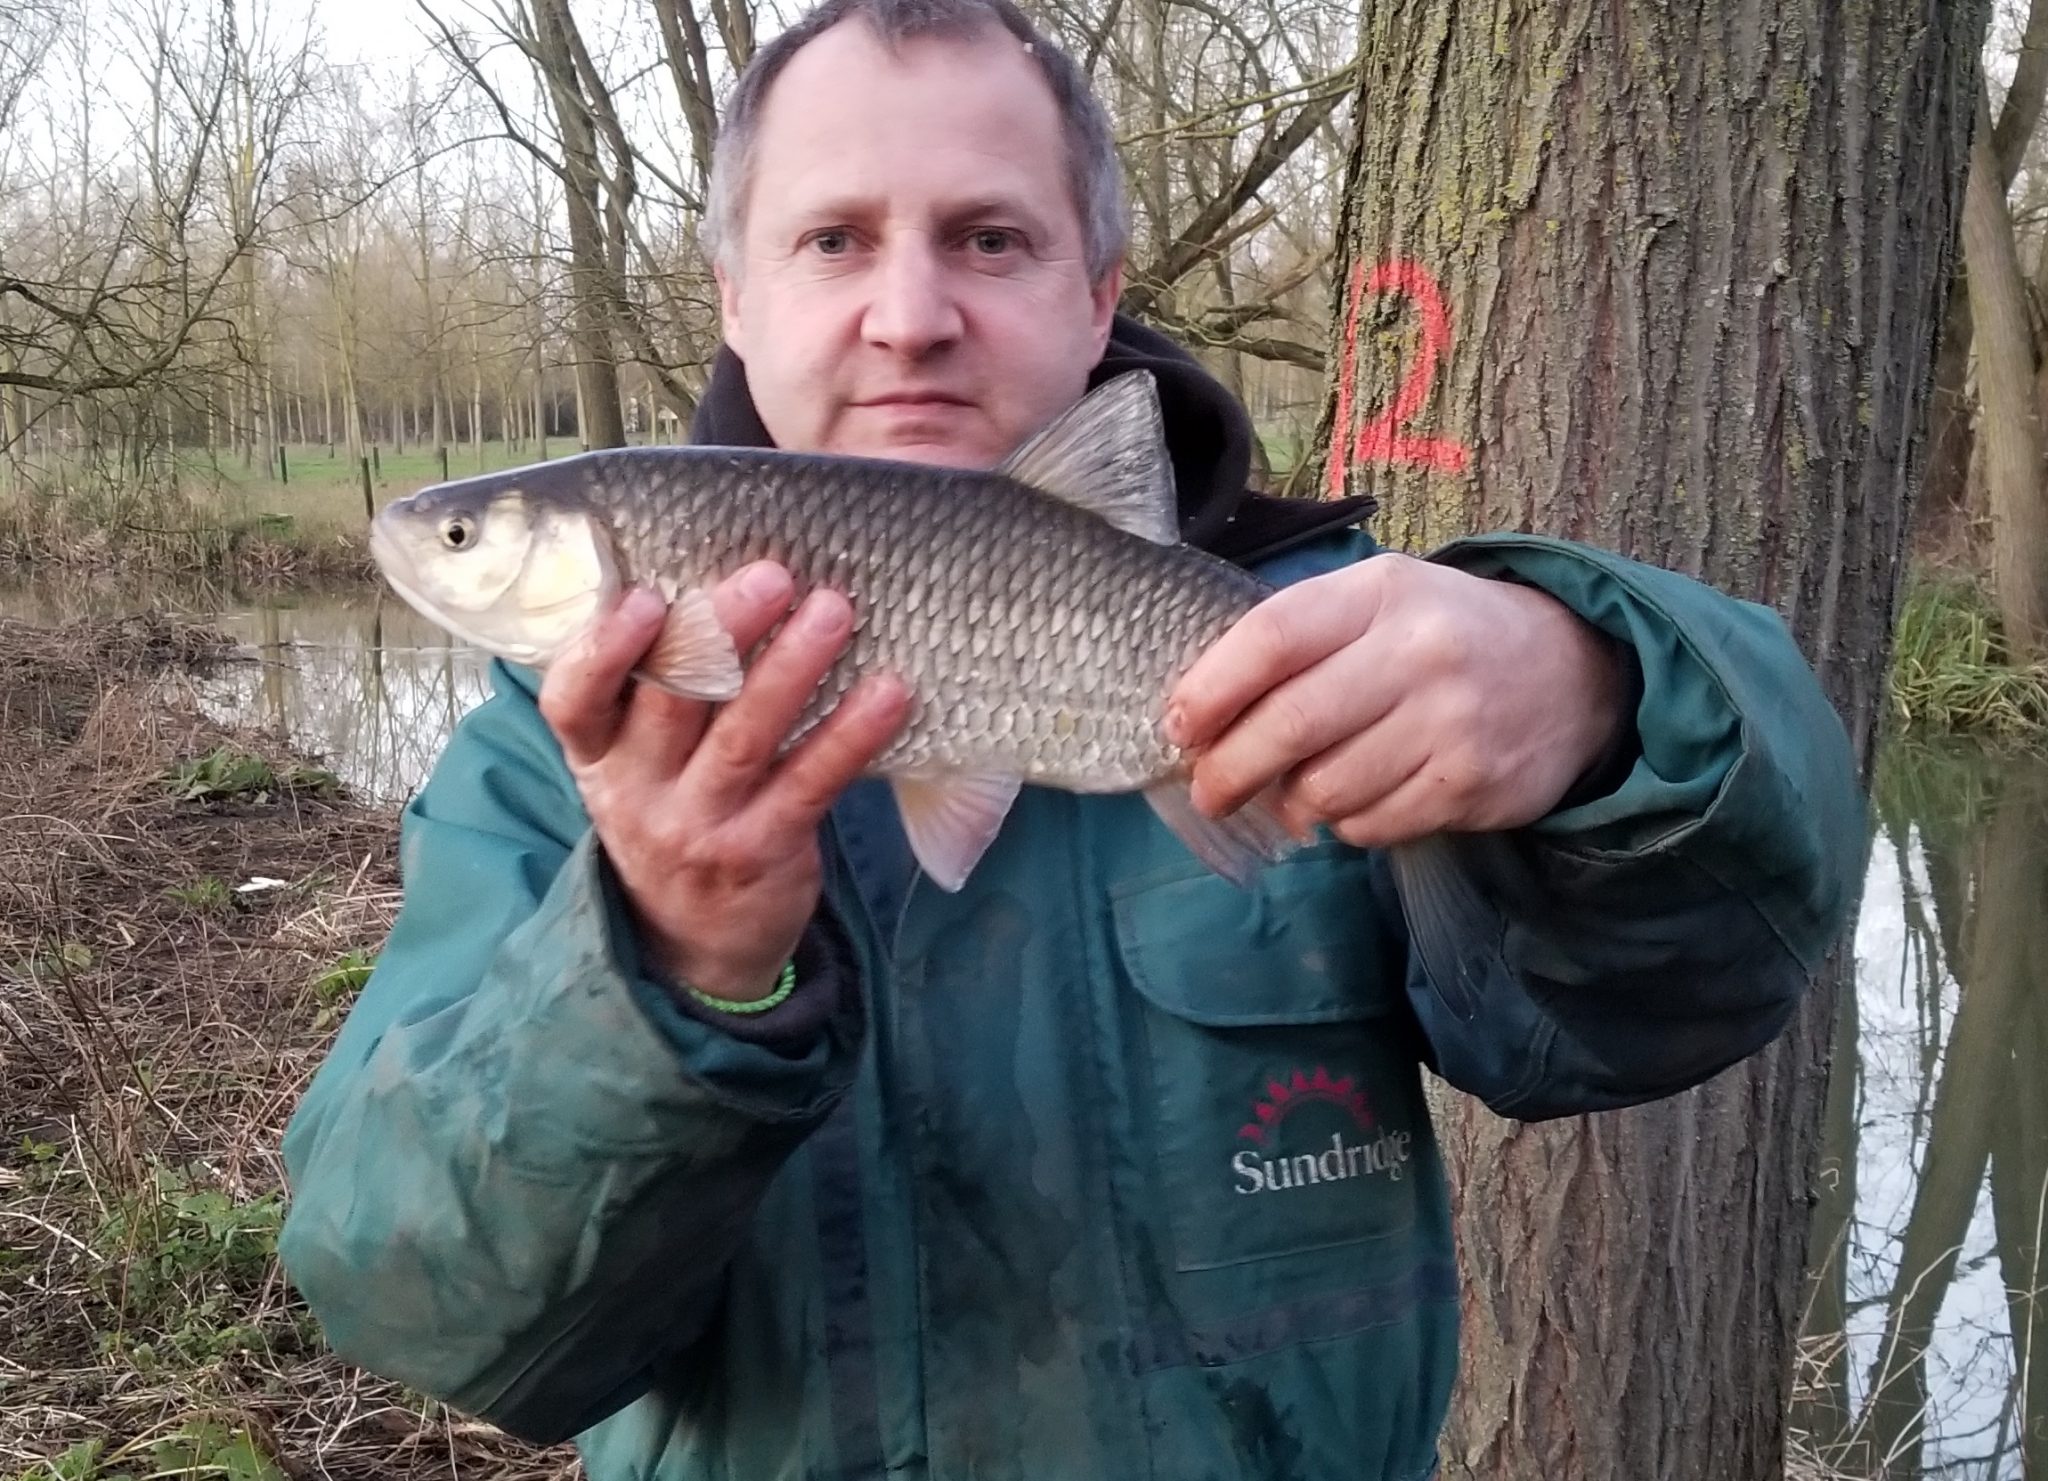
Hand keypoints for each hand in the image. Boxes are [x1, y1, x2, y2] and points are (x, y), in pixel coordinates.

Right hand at [539, 563, 910, 1000]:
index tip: (647, 598)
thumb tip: (717, 577)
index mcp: (599, 754)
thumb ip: (655, 690)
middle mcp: (640, 792)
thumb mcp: (637, 764)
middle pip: (673, 702)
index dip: (603, 648)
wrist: (694, 944)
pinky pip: (812, 783)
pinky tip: (889, 692)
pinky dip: (852, 734)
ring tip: (834, 611)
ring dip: (792, 668)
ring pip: (745, 737)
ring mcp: (701, 826)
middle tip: (772, 575)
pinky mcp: (764, 851)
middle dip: (721, 631)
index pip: (573, 700)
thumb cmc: (673, 814)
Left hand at [1164, 553, 1625, 849]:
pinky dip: (1347, 824)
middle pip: (1290, 724)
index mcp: (1382, 592)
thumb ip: (1295, 640)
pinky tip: (1358, 800)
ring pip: (1326, 788)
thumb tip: (1199, 715)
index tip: (1177, 727)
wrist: (1572, 672)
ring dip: (1294, 801)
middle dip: (1229, 769)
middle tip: (1207, 790)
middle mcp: (1419, 651)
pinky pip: (1371, 826)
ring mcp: (1451, 722)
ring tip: (1297, 790)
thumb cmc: (1441, 635)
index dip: (1210, 690)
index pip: (1273, 638)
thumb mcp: (1377, 602)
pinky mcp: (1473, 785)